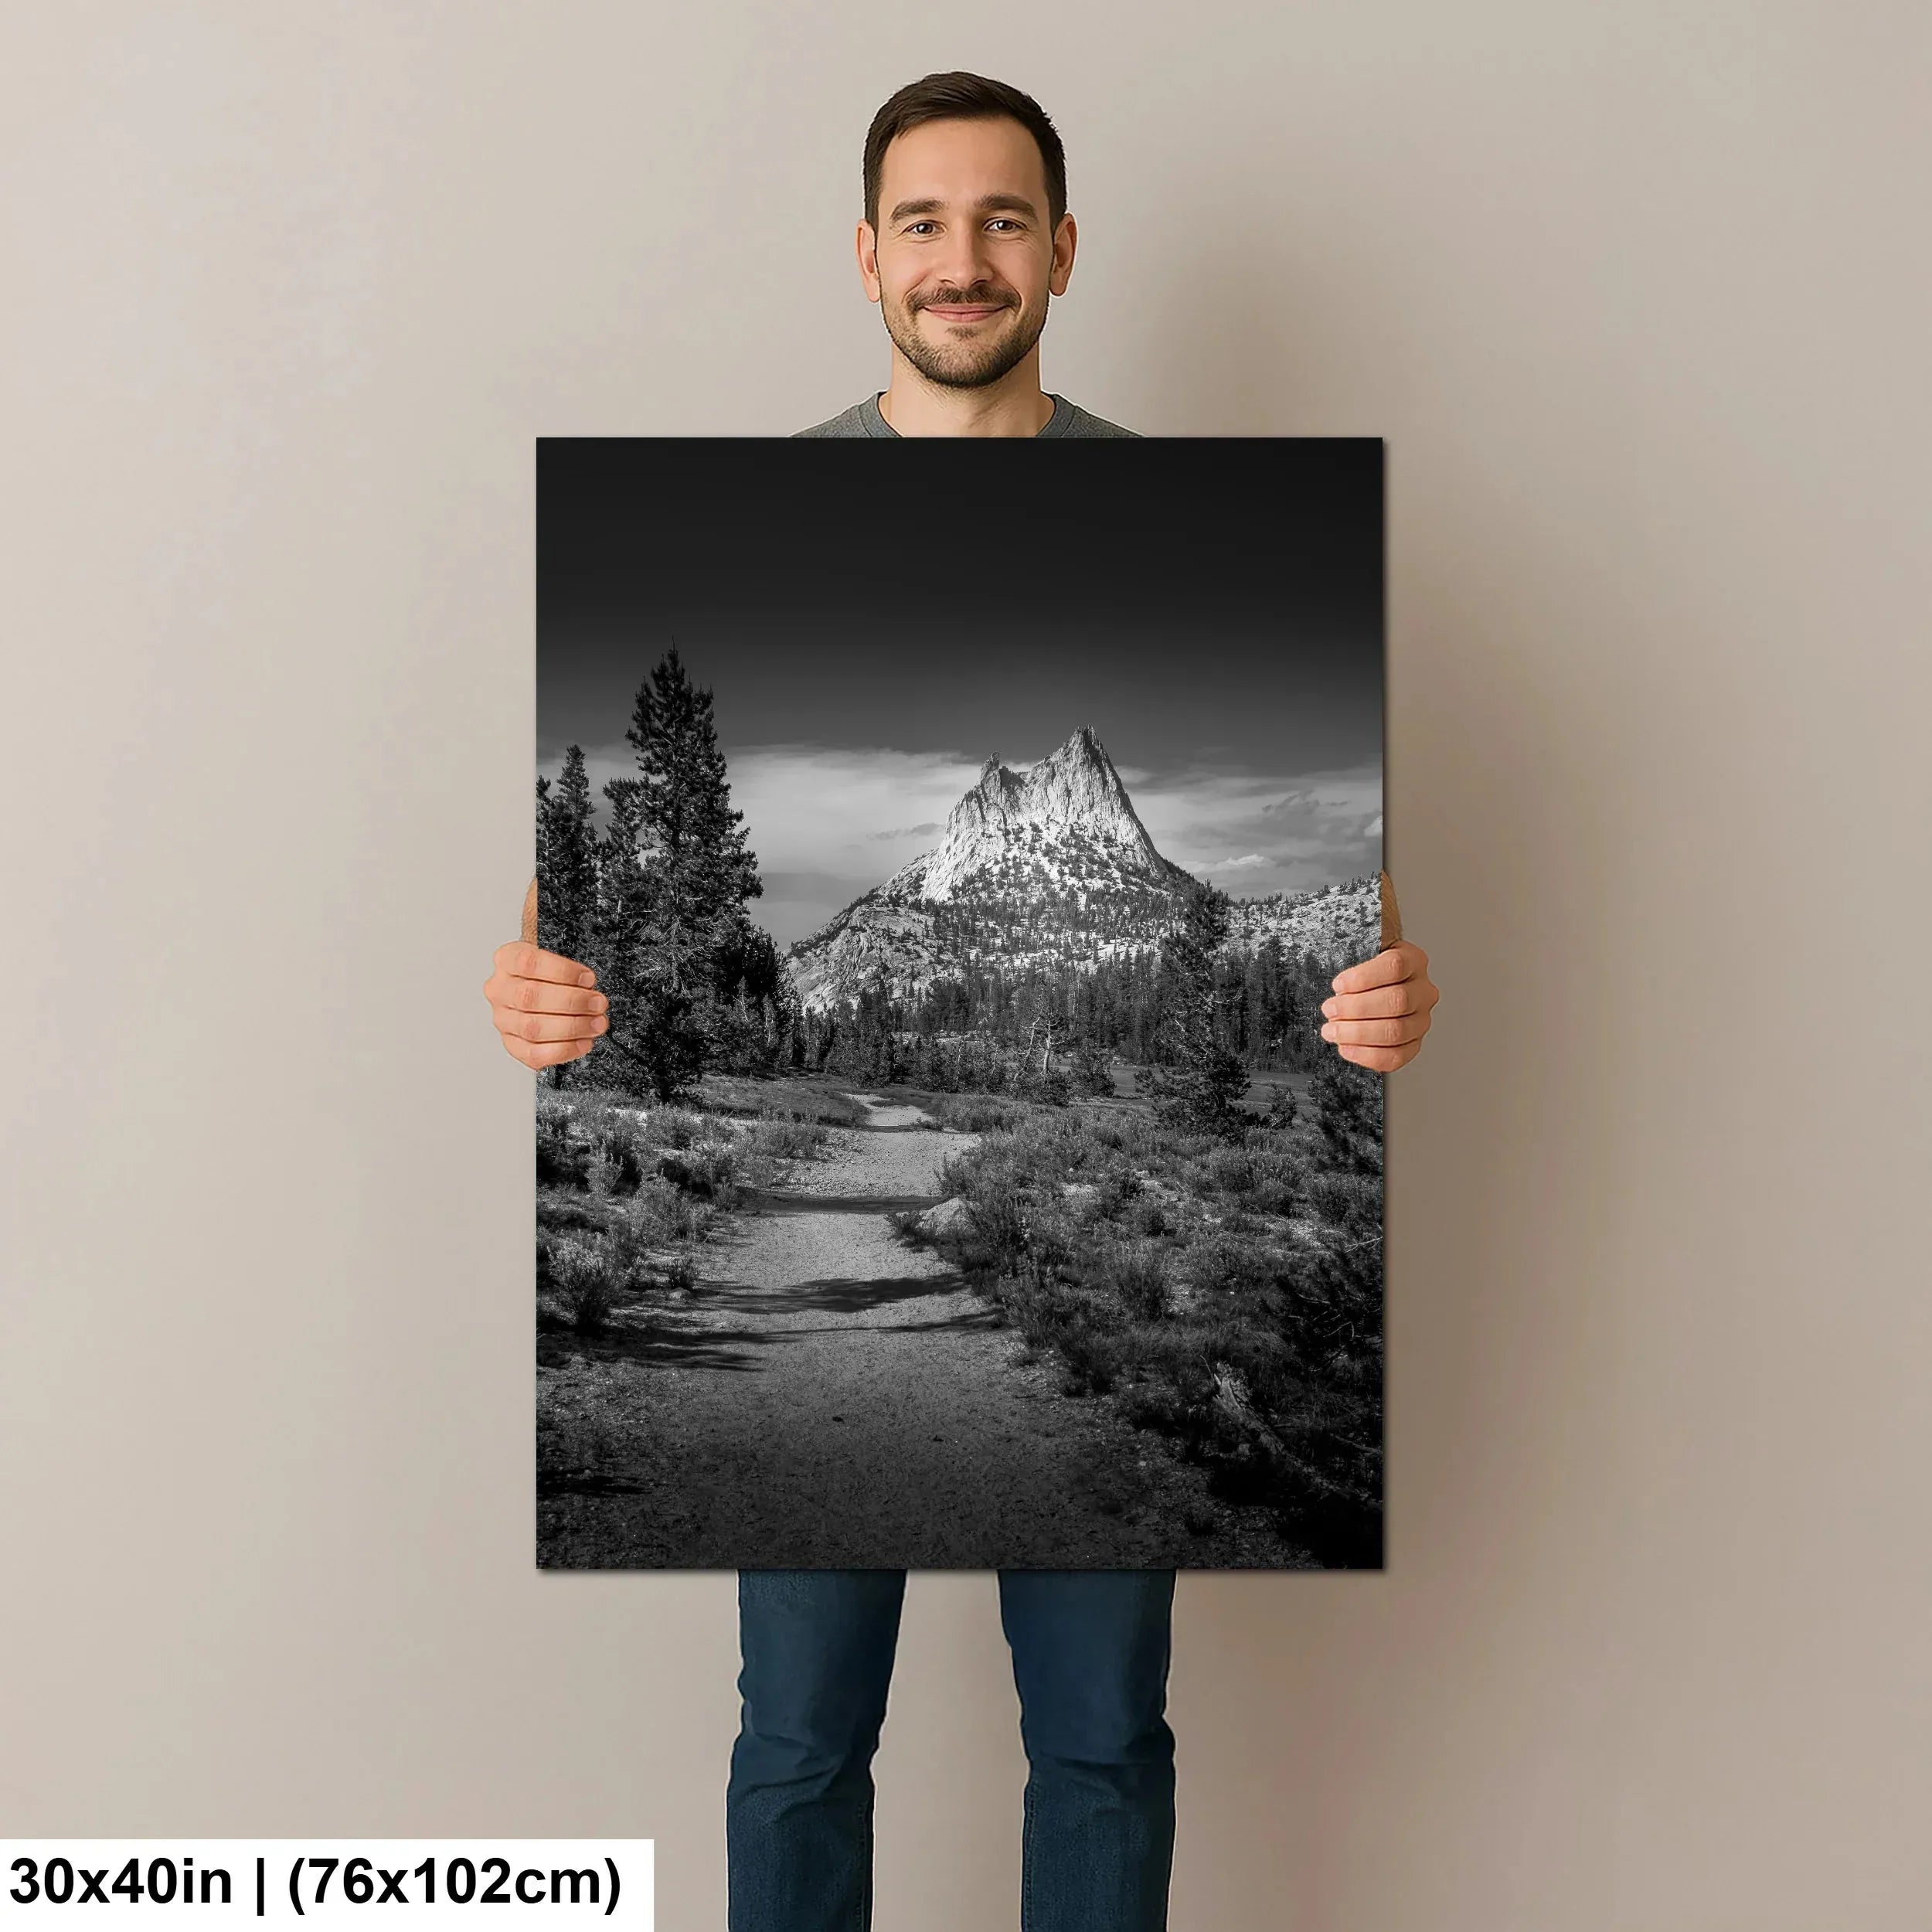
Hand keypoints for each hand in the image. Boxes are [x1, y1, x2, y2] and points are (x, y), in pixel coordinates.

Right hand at [481, 874, 607, 1068]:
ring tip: (601, 1022)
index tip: (592, 976)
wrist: (551, 982)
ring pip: (534, 1028)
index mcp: (507, 957)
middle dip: (574, 1002)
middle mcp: (498, 988)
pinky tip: (585, 1043)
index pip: (529, 962)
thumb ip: (569, 918)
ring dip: (573, 1027)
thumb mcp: (563, 936)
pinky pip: (533, 1055)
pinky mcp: (513, 1044)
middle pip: (532, 998)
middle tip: (603, 1003)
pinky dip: (562, 1052)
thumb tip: (567, 878)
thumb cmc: (561, 961)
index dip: (562, 971)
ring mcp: (502, 1019)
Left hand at [1318, 869, 1437, 1070]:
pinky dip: (1368, 1056)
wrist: (1368, 987)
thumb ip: (1358, 920)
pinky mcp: (1413, 1043)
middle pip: (1395, 1000)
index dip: (1363, 977)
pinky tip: (1344, 1048)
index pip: (1395, 965)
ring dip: (1357, 1033)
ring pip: (1396, 1030)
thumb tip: (1368, 884)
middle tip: (1328, 1008)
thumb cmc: (1359, 961)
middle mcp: (1424, 988)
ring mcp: (1421, 1019)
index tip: (1336, 982)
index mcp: (1413, 957)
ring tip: (1330, 1030)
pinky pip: (1396, 1057)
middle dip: (1355, 1008)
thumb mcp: (1357, 938)